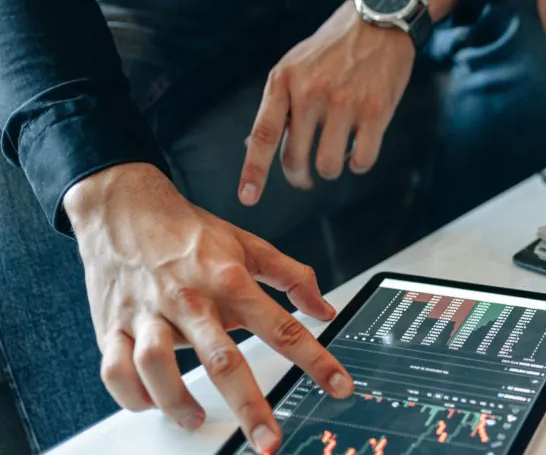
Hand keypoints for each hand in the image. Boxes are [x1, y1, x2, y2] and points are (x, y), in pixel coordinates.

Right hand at [66, 163, 351, 452]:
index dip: (315, 359)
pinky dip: (132, 394)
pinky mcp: (113, 324)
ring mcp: (148, 313)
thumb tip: (325, 309)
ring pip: (157, 366)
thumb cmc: (189, 231)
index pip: (282, 327)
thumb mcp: (248, 245)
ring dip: (178, 402)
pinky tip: (152, 402)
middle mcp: (191, 300)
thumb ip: (292, 277)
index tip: (339, 386)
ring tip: (197, 420)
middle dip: (250, 406)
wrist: (124, 208)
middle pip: (223, 359)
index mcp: (230, 280)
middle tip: (270, 440)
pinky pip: (115, 369)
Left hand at [238, 0, 414, 203]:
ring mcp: (344, 103)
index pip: (265, 135)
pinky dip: (359, 163)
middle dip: (299, 176)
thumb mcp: (295, 65)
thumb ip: (279, 103)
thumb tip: (255, 145)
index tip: (248, 198)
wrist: (379, 20)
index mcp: (284, 81)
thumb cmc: (333, 48)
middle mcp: (311, 92)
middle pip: (296, 158)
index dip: (254, 171)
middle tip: (304, 178)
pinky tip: (359, 151)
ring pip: (329, 165)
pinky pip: (362, 159)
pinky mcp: (376, 111)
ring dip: (331, 169)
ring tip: (336, 156)